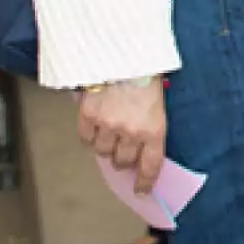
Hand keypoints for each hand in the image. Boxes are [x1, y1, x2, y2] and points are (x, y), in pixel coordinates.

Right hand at [76, 80, 166, 197]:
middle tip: (123, 145)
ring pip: (102, 152)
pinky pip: (86, 139)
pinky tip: (95, 121)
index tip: (141, 190)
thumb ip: (149, 127)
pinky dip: (89, 134)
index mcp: (155, 128)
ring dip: (105, 144)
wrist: (123, 52)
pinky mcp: (89, 116)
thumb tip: (139, 152)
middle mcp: (132, 132)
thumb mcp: (157, 103)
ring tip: (109, 127)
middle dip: (123, 157)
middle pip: (122, 161)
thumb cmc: (144, 74)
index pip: (150, 165)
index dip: (145, 181)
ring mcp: (109, 125)